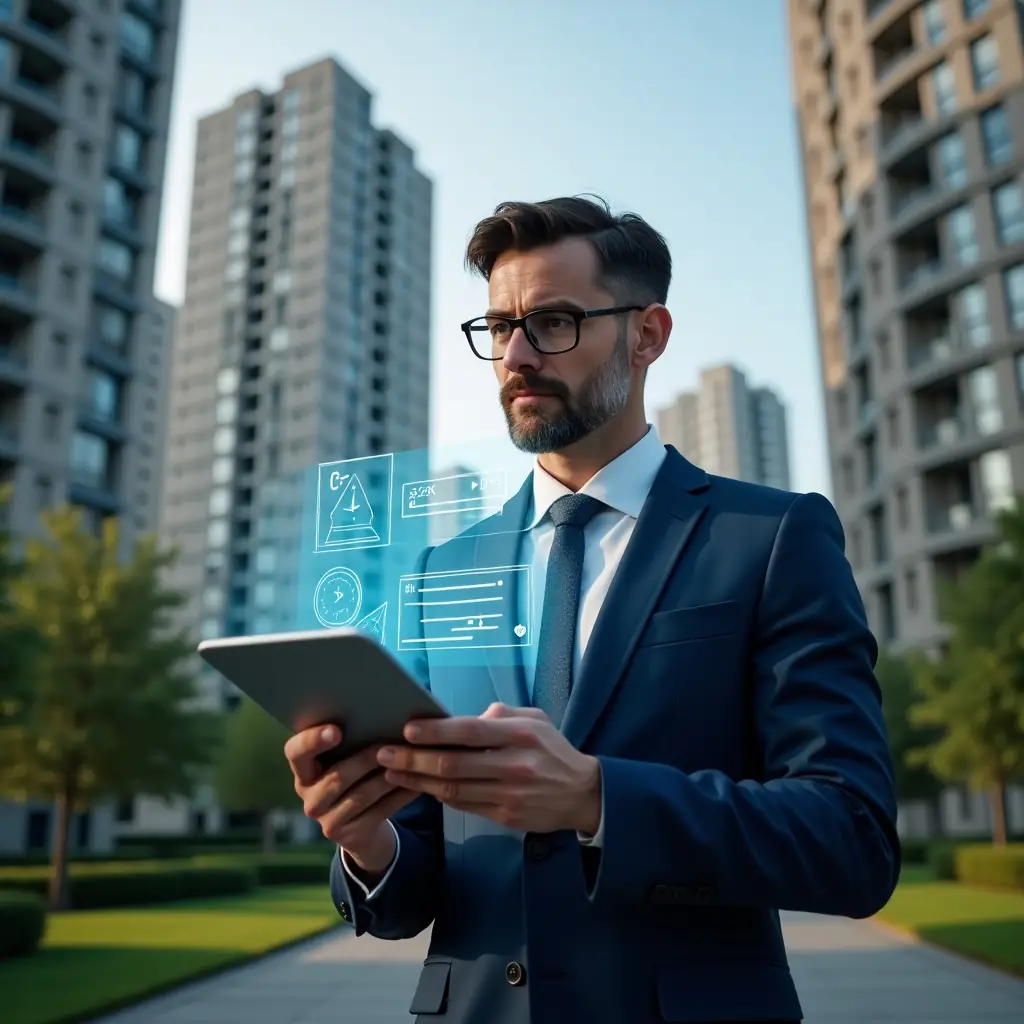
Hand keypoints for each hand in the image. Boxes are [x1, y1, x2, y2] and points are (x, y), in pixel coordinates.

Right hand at [284, 725, 416, 873]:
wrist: (361, 826)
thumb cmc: (355, 777)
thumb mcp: (345, 760)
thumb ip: (351, 740)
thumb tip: (381, 713)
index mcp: (303, 771)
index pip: (295, 753)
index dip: (312, 741)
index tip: (337, 730)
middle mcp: (309, 797)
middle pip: (336, 777)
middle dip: (365, 760)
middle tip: (390, 745)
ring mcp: (326, 821)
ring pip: (361, 795)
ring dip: (388, 778)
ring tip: (410, 762)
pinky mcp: (348, 837)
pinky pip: (379, 812)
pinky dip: (400, 796)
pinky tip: (417, 784)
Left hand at [376, 704, 601, 834]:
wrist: (582, 793)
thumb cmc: (553, 750)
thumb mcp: (534, 720)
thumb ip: (499, 715)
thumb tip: (461, 720)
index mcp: (521, 735)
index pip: (470, 732)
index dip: (436, 731)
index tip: (407, 729)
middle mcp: (514, 765)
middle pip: (454, 764)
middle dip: (413, 759)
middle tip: (384, 754)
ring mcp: (509, 794)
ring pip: (453, 788)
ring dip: (417, 781)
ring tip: (391, 772)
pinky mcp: (505, 816)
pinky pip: (463, 805)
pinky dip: (438, 795)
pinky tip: (420, 786)